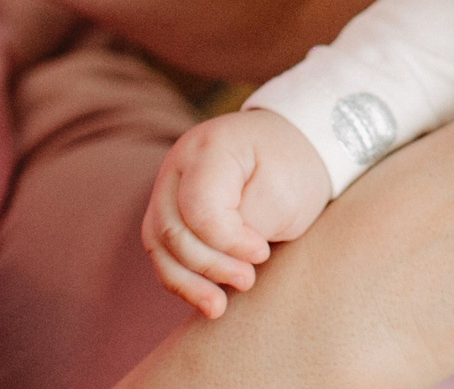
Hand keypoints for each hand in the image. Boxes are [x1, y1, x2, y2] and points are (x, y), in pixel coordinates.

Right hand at [143, 107, 332, 317]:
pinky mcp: (169, 212)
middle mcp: (179, 165)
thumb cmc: (293, 169)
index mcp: (211, 147)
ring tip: (219, 307)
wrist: (293, 149)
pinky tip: (207, 301)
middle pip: (172, 228)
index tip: (262, 254)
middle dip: (209, 266)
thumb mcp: (284, 191)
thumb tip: (218, 258)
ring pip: (159, 245)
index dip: (227, 241)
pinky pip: (163, 252)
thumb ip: (248, 222)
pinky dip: (182, 280)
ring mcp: (168, 187)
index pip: (199, 207)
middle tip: (247, 281)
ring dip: (189, 282)